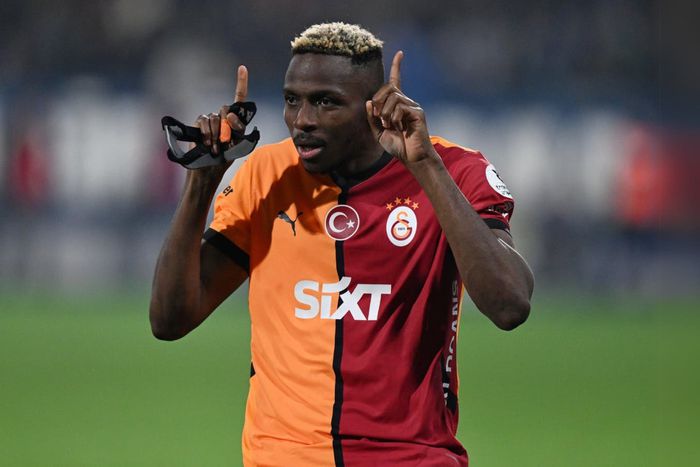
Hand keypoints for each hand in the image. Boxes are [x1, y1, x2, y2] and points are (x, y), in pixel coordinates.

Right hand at [194, 65, 248, 158]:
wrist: (210, 169)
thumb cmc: (226, 158)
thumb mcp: (238, 144)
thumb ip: (238, 128)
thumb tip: (230, 115)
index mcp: (235, 120)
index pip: (239, 98)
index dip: (241, 82)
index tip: (242, 68)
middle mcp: (222, 116)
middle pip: (226, 109)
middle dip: (228, 125)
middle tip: (227, 142)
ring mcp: (210, 120)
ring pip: (215, 117)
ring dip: (217, 134)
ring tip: (217, 148)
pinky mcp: (198, 124)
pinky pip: (204, 121)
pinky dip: (207, 133)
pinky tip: (208, 143)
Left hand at [365, 51, 436, 165]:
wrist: (412, 157)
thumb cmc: (397, 146)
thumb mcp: (378, 132)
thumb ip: (372, 118)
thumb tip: (369, 101)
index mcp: (396, 105)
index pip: (395, 81)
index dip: (397, 67)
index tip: (400, 53)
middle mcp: (406, 102)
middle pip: (388, 88)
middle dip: (378, 101)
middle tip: (379, 118)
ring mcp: (413, 106)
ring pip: (393, 97)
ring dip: (385, 113)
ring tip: (389, 125)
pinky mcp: (417, 112)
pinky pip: (400, 108)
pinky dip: (394, 118)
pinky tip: (398, 127)